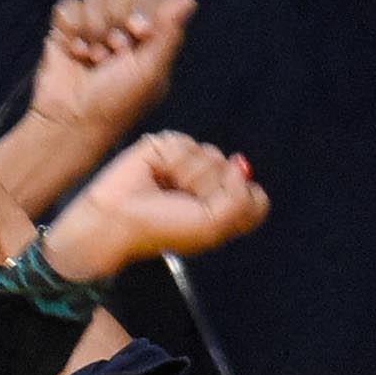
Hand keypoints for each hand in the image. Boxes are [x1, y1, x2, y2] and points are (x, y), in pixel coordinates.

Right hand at [28, 0, 195, 157]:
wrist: (71, 120)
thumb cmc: (115, 104)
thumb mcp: (150, 73)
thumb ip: (169, 34)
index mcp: (150, 38)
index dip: (146, 8)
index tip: (140, 32)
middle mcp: (124, 27)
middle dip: (118, 21)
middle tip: (115, 53)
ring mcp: (95, 25)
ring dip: (95, 30)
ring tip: (93, 59)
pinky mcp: (67, 27)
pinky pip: (70, 5)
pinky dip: (72, 29)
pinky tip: (76, 52)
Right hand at [41, 133, 269, 283]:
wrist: (119, 220)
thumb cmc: (163, 229)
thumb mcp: (213, 227)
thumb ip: (242, 201)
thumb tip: (240, 164)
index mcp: (222, 207)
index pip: (256, 196)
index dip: (240, 203)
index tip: (213, 216)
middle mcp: (210, 183)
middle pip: (235, 173)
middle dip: (210, 191)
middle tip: (184, 204)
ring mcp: (190, 163)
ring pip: (213, 155)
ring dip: (190, 177)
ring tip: (167, 189)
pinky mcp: (169, 145)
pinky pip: (188, 144)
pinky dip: (174, 163)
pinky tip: (157, 174)